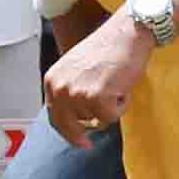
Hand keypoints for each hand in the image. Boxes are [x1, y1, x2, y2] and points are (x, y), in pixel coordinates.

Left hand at [46, 19, 151, 146]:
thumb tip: (75, 120)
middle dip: (83, 133)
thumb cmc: (107, 48)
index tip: (78, 142)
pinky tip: (122, 87)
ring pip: (95, 121)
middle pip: (71, 126)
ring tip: (114, 85)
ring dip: (108, 109)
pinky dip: (121, 106)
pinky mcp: (97, 99)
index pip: (54, 117)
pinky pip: (111, 118)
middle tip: (88, 145)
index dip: (66, 133)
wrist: (126, 33)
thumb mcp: (76, 69)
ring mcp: (78, 94)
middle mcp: (60, 88)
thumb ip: (70, 91)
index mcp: (52, 80)